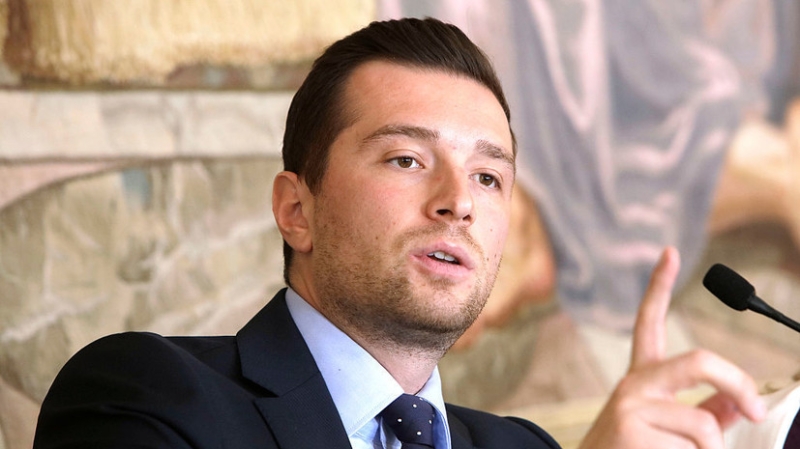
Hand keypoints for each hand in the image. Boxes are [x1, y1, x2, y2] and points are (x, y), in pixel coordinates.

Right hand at [578, 247, 765, 448]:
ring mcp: (630, 405)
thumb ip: (706, 413)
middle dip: (736, 382)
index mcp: (641, 379)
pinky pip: (694, 447)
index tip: (670, 253)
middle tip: (756, 409)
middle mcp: (633, 384)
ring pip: (704, 426)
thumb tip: (742, 403)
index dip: (659, 285)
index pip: (649, 323)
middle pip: (697, 361)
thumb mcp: (668, 429)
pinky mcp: (631, 429)